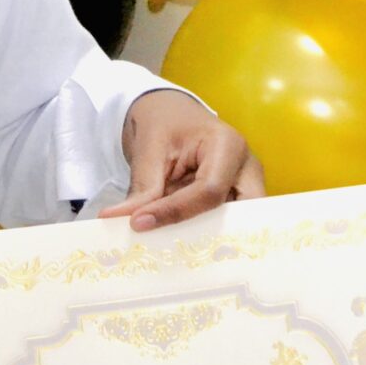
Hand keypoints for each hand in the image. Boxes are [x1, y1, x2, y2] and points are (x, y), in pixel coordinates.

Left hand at [94, 91, 264, 231]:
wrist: (170, 115)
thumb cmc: (164, 123)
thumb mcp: (149, 149)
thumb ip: (141, 188)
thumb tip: (119, 220)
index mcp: (228, 145)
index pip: (209, 190)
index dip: (176, 211)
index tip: (139, 223)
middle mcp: (246, 168)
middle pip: (238, 215)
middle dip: (208, 235)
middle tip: (170, 248)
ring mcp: (245, 187)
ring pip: (235, 227)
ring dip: (205, 239)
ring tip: (170, 250)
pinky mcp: (234, 201)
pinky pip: (225, 226)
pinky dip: (202, 236)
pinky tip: (176, 246)